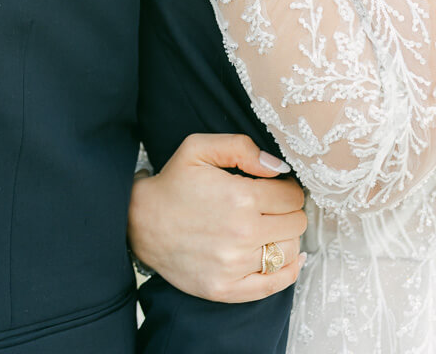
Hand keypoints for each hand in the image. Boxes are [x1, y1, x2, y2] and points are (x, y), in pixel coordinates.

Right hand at [128, 134, 306, 302]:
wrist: (141, 222)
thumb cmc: (173, 182)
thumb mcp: (199, 148)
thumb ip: (241, 147)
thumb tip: (279, 168)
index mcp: (239, 197)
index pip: (292, 196)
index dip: (288, 188)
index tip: (277, 187)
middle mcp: (242, 233)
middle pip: (296, 224)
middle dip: (289, 210)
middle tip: (273, 205)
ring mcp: (235, 265)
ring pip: (289, 251)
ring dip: (286, 236)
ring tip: (270, 226)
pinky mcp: (227, 289)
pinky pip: (275, 284)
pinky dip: (288, 270)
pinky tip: (288, 257)